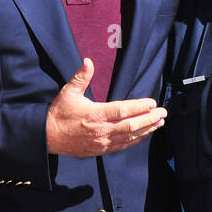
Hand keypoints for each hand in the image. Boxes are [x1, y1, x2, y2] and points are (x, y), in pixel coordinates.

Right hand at [46, 58, 165, 156]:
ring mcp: (102, 142)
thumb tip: (88, 61)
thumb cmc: (59, 113)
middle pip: (131, 126)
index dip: (139, 107)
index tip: (152, 103)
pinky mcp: (102, 150)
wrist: (49, 137)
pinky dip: (136, 139)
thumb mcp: (68, 92)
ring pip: (130, 137)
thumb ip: (81, 77)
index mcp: (94, 115)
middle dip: (149, 119)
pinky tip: (145, 133)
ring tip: (159, 122)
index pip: (122, 111)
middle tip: (163, 113)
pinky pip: (123, 145)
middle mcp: (101, 131)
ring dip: (146, 130)